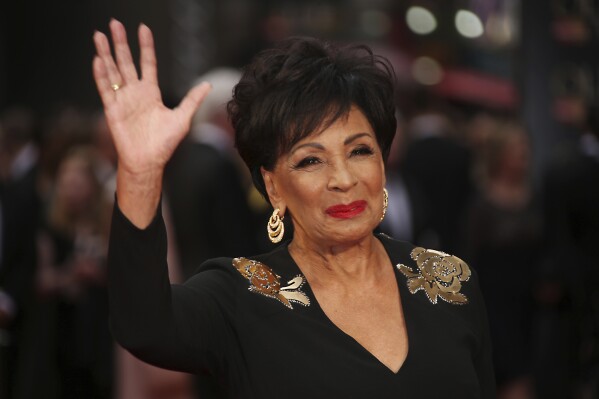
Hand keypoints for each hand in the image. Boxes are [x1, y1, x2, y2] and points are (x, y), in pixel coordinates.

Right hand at [92, 19, 210, 175]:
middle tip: (115, 23)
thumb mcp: (182, 118)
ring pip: (112, 71)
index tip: (143, 29)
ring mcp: (122, 100)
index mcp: (151, 93)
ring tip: (100, 35)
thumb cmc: (164, 143)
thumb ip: (192, 100)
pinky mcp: (112, 110)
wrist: (148, 162)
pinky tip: (98, 60)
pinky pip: (105, 89)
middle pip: (126, 62)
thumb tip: (208, 84)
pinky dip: (101, 75)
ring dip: (106, 53)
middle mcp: (135, 93)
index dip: (146, 46)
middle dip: (121, 43)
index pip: (147, 63)